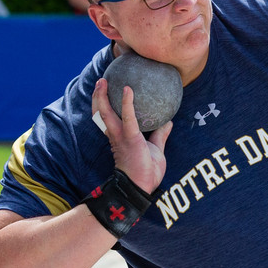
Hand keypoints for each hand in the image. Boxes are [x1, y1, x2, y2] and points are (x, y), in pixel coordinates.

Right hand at [92, 78, 171, 193]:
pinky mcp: (130, 138)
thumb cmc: (146, 172)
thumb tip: (169, 122)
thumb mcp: (156, 149)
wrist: (142, 187)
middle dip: (98, 97)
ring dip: (102, 96)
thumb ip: (160, 135)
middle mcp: (116, 135)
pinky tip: (129, 90)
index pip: (109, 118)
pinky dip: (127, 103)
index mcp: (120, 137)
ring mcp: (121, 137)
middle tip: (101, 81)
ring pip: (105, 113)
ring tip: (103, 81)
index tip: (106, 90)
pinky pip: (128, 117)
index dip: (105, 105)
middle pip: (101, 113)